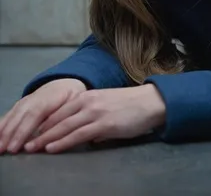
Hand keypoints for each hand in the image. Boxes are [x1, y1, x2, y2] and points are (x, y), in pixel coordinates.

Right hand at [0, 78, 86, 154]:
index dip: (22, 131)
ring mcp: (24, 102)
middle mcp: (33, 99)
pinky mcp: (19, 105)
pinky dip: (0, 125)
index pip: (33, 115)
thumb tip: (47, 133)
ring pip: (11, 116)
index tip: (14, 147)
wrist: (65, 84)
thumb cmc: (71, 97)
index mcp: (48, 99)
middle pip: (19, 117)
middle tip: (1, 151)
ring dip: (2, 131)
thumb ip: (61, 117)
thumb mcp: (73, 103)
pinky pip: (7, 115)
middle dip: (9, 134)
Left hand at [23, 85, 165, 153]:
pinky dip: (62, 142)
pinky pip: (78, 135)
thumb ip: (94, 115)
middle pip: (58, 118)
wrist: (151, 102)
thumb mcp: (108, 104)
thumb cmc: (132, 105)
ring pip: (65, 126)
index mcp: (89, 95)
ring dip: (46, 138)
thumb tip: (88, 136)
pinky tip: (52, 148)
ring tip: (32, 147)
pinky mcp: (104, 124)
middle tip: (25, 142)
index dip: (44, 121)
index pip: (60, 109)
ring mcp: (96, 112)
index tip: (32, 131)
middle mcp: (89, 101)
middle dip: (39, 131)